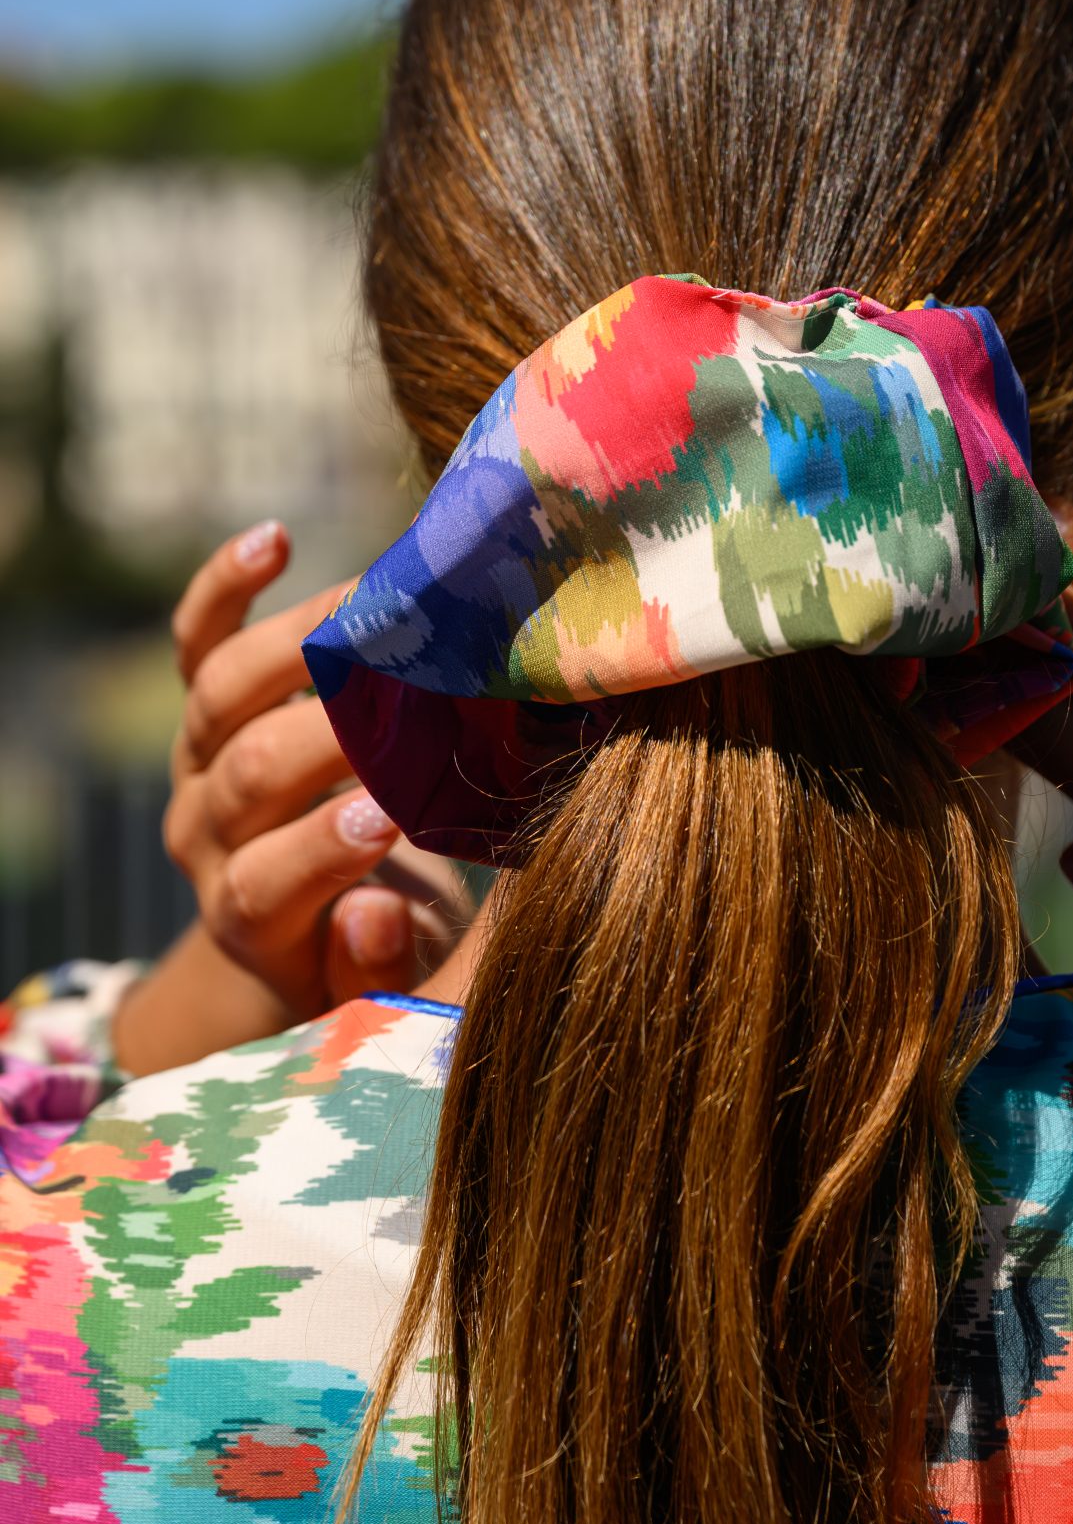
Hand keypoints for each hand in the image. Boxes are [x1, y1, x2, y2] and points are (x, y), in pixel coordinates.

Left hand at [160, 520, 471, 1020]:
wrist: (308, 923)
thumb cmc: (370, 948)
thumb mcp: (385, 983)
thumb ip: (376, 963)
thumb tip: (370, 912)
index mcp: (250, 913)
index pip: (265, 879)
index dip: (321, 847)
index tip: (391, 814)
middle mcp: (207, 832)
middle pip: (251, 772)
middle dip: (330, 728)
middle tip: (421, 685)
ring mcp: (199, 760)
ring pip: (226, 692)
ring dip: (304, 642)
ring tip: (387, 605)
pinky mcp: (208, 705)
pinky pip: (200, 638)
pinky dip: (227, 586)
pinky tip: (274, 540)